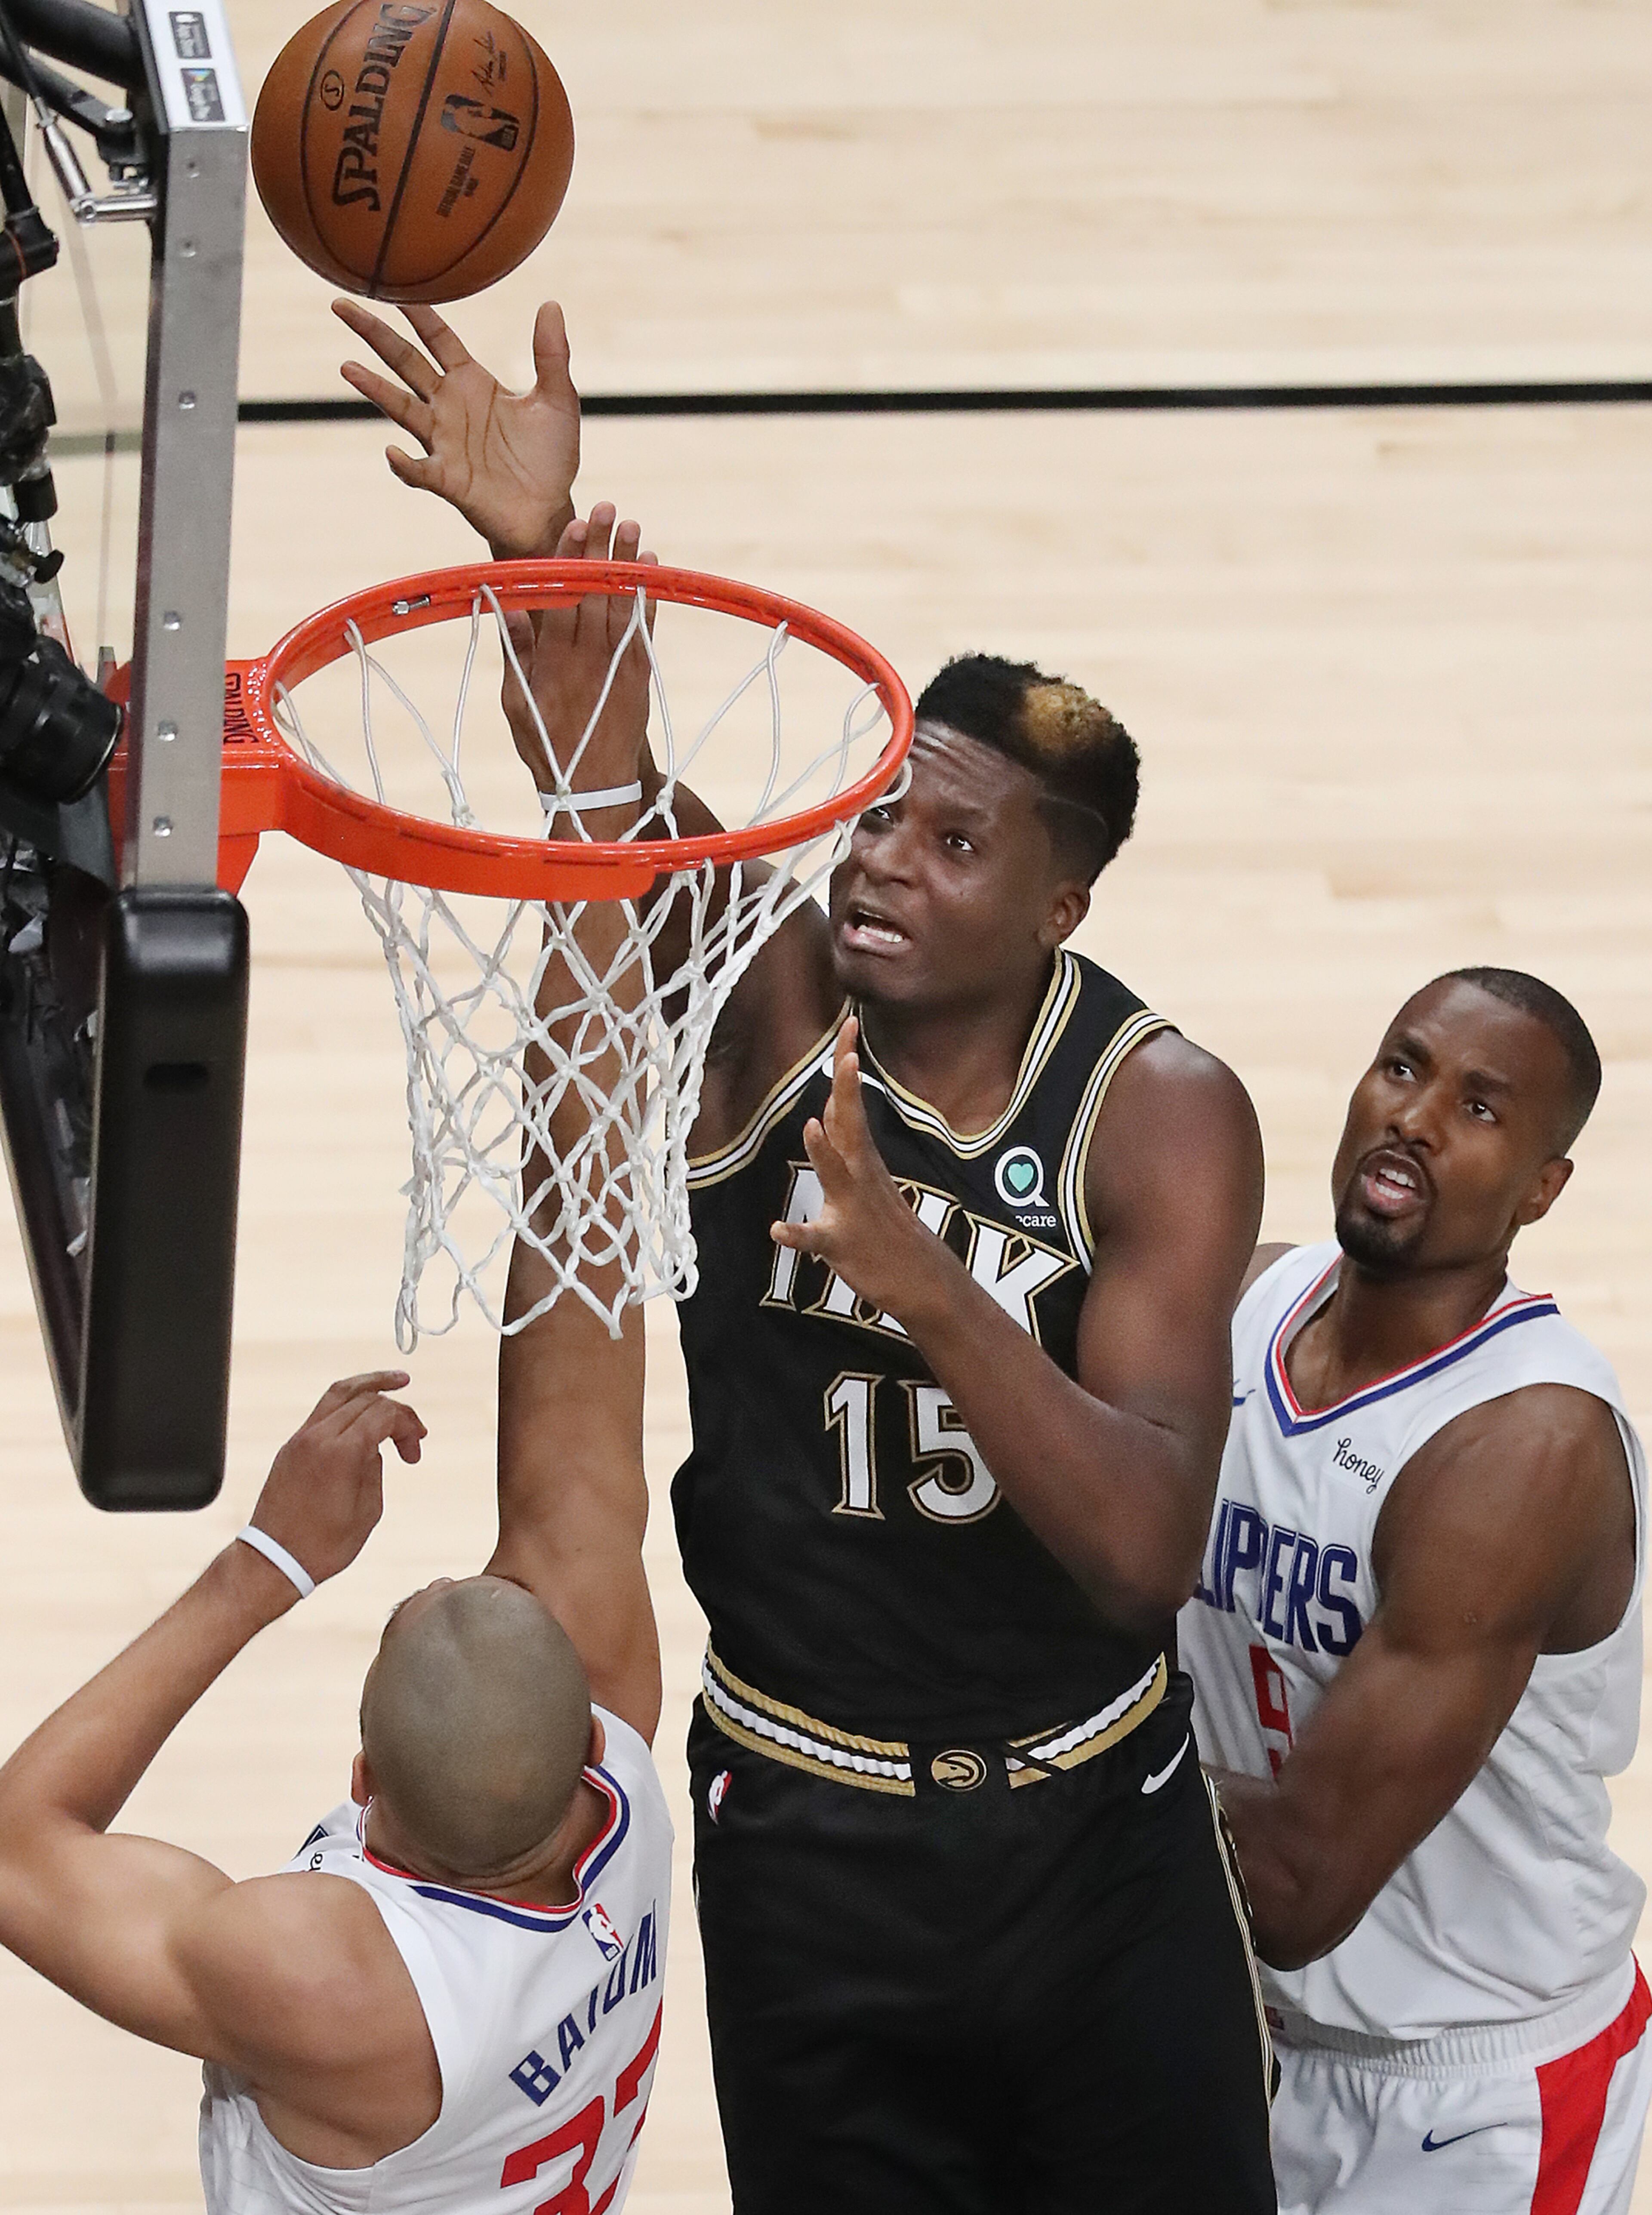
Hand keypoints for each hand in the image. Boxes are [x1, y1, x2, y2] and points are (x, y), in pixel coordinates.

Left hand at [244, 1373, 425, 1591]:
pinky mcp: (291, 1446)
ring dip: (371, 1385)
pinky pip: (323, 1410)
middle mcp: (318, 1437)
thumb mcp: (368, 1509)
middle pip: (366, 1398)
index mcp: (341, 1453)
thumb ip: (376, 1468)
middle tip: (413, 1437)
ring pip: (340, 1393)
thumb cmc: (323, 1544)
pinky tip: (363, 1410)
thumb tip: (375, 1446)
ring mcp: (300, 1439)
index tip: (415, 1450)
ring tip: (396, 1380)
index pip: (384, 1413)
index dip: (408, 1424)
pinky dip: (348, 1404)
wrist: (274, 1559)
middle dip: (397, 1412)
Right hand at [335, 299, 578, 558]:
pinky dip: (404, 464)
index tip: (394, 284)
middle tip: (341, 305)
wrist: (549, 509)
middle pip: (404, 361)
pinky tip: (392, 453)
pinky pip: (420, 470)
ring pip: (402, 409)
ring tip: (347, 367)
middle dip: (373, 334)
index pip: (439, 338)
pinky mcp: (448, 480)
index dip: (418, 312)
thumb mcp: (558, 399)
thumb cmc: (551, 456)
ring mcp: (443, 442)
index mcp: (472, 381)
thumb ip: (552, 355)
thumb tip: (551, 304)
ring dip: (375, 389)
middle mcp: (449, 406)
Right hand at [504, 501, 658, 821]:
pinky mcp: (641, 675)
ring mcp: (619, 665)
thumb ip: (516, 653)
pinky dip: (647, 595)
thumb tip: (506, 605)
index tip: (573, 525)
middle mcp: (588, 658)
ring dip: (628, 562)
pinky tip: (651, 567)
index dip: (568, 558)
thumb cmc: (547, 744)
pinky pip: (645, 627)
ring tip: (633, 525)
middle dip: (601, 547)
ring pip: (623, 603)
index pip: (561, 596)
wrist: (593, 788)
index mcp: (553, 661)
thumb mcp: (516, 703)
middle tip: (609, 508)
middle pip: (595, 591)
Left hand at [769, 1020, 933, 1318]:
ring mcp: (852, 1209)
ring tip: (810, 1126)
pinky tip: (779, 1230)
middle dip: (846, 1090)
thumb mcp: (865, 1177)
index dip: (848, 1066)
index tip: (849, 1024)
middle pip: (851, 1126)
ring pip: (837, 1176)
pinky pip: (818, 1239)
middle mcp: (860, 1177)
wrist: (921, 1281)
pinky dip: (798, 1234)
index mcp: (863, 1159)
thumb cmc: (886, 1228)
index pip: (852, 1103)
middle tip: (847, 1054)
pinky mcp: (842, 1245)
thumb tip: (826, 1110)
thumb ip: (843, 1144)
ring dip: (824, 1153)